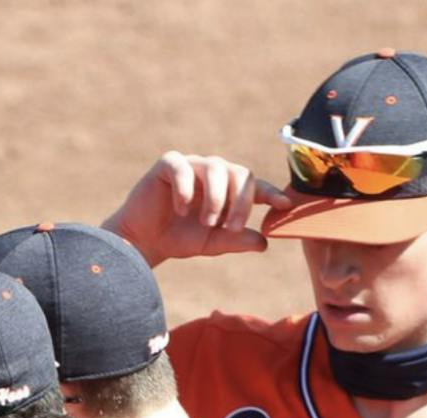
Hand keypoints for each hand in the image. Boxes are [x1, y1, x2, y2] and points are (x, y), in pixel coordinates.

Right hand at [104, 153, 298, 266]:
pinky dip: (186, 189)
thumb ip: (236, 240)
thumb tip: (264, 243)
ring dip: (216, 197)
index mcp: (226, 188)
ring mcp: (191, 165)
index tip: (284, 204)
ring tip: (207, 222)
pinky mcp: (167, 165)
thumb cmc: (178, 239)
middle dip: (240, 202)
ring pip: (216, 167)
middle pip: (239, 173)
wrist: (142, 241)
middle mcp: (212, 172)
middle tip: (232, 227)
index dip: (270, 193)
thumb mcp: (211, 243)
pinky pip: (183, 168)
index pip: (253, 185)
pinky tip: (181, 210)